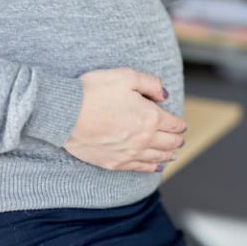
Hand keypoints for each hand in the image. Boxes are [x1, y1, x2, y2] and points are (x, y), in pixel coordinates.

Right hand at [63, 68, 186, 173]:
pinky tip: (156, 168)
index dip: (179, 124)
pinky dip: (152, 168)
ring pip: (157, 158)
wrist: (65, 114)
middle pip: (168, 143)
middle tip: (180, 139)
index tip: (181, 125)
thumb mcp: (126, 76)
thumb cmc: (94, 91)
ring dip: (168, 155)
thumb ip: (150, 83)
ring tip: (173, 154)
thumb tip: (165, 95)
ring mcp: (129, 153)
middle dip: (177, 140)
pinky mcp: (114, 163)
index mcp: (150, 117)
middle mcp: (144, 139)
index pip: (173, 124)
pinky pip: (140, 168)